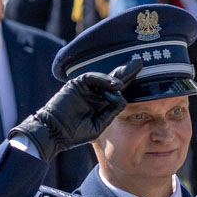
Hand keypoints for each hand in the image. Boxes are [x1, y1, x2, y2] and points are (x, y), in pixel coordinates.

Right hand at [15, 57, 142, 160]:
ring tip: (124, 81)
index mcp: (101, 103)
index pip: (118, 90)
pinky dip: (103, 79)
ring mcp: (85, 88)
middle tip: (140, 62)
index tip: (142, 76)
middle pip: (113, 79)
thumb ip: (111, 112)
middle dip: (127, 72)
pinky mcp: (76, 84)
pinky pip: (91, 78)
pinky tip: (114, 85)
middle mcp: (95, 93)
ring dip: (115, 78)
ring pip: (103, 78)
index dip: (129, 83)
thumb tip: (123, 99)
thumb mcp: (99, 124)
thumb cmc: (75, 133)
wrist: (55, 134)